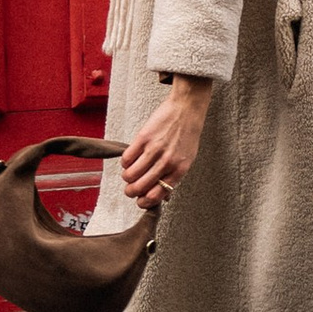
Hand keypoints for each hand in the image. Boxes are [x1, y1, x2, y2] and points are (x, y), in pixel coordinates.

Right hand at [120, 75, 210, 207]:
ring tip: (129, 173)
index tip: (139, 200)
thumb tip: (162, 196)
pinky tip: (130, 160)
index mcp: (179, 171)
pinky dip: (125, 163)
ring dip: (126, 177)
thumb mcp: (187, 160)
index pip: (155, 196)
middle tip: (129, 188)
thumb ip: (174, 176)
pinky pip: (126, 159)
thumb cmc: (187, 135)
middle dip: (130, 192)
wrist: (186, 109)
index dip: (143, 202)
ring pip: (130, 175)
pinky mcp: (143, 138)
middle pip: (139, 188)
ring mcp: (154, 150)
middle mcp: (166, 163)